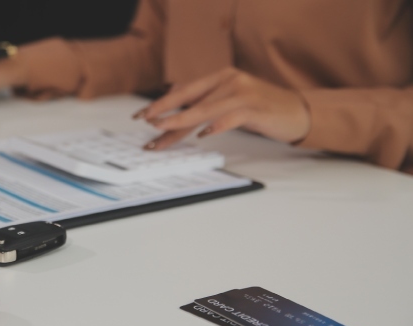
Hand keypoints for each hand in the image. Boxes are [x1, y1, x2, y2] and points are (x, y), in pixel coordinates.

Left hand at [133, 67, 310, 149]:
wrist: (297, 112)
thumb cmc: (260, 110)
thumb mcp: (229, 104)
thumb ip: (206, 107)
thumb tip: (174, 120)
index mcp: (220, 77)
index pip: (184, 90)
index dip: (161, 103)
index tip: (141, 115)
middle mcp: (229, 80)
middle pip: (189, 96)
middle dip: (164, 110)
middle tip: (145, 123)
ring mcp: (243, 93)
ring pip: (205, 108)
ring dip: (181, 121)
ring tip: (163, 131)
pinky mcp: (256, 108)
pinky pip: (231, 117)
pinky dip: (216, 125)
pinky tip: (203, 134)